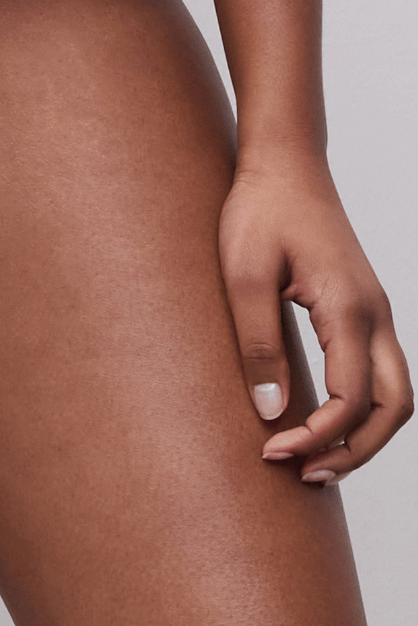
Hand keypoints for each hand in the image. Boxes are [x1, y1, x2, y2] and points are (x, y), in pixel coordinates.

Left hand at [218, 153, 412, 484]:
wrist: (284, 164)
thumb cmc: (260, 210)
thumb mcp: (243, 274)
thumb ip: (258, 343)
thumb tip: (270, 413)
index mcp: (348, 308)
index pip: (351, 399)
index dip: (316, 437)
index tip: (271, 451)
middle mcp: (375, 315)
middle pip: (392, 408)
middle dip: (354, 451)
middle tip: (303, 474)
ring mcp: (375, 311)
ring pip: (395, 394)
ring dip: (363, 434)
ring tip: (313, 459)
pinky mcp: (361, 307)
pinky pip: (380, 371)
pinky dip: (362, 407)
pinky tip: (322, 419)